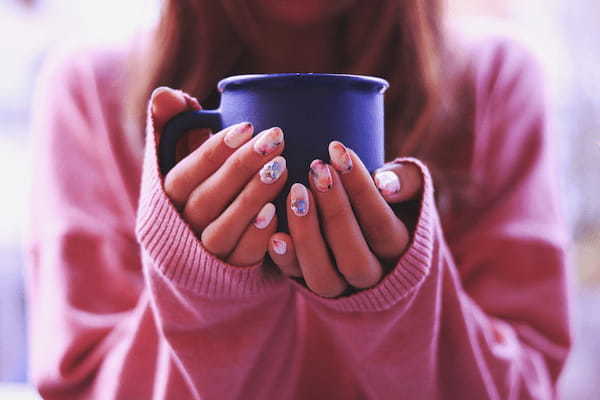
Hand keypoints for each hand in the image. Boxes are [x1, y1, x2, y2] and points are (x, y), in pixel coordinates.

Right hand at [151, 87, 287, 265]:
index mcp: (169, 195)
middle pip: (207, 199)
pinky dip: (258, 237)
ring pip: (222, 230)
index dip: (214, 151)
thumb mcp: (189, 157)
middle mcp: (182, 226)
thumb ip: (177, 126)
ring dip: (251, 199)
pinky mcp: (229, 274)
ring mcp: (204, 254)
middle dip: (241, 168)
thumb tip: (167, 95)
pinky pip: (242, 258)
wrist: (205, 252)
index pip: (186, 173)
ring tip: (282, 170)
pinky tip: (279, 212)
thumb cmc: (205, 188)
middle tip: (276, 140)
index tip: (248, 127)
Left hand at [267, 141, 423, 297]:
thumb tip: (385, 184)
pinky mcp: (312, 285)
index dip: (360, 188)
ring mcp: (341, 286)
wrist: (374, 231)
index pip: (381, 224)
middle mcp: (373, 276)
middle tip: (316, 168)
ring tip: (296, 191)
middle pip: (354, 257)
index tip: (338, 151)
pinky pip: (297, 280)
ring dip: (307, 235)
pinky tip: (274, 232)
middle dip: (334, 211)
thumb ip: (406, 181)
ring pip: (324, 277)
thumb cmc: (392, 198)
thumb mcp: (409, 186)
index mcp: (401, 249)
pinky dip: (285, 257)